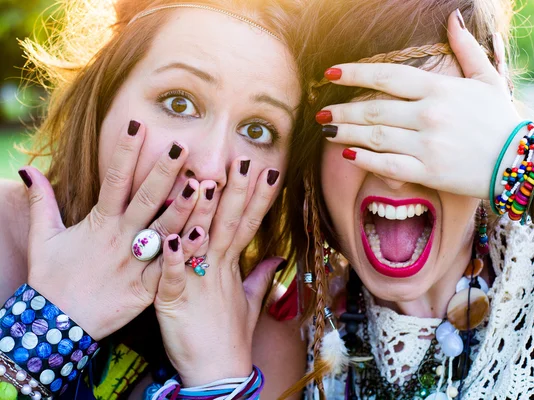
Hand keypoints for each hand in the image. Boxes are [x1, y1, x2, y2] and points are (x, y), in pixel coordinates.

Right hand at [20, 121, 205, 339]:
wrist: (55, 327)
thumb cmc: (52, 280)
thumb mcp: (44, 238)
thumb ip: (41, 202)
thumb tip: (27, 170)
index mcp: (98, 222)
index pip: (113, 179)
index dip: (125, 151)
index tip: (138, 124)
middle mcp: (120, 239)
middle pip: (146, 199)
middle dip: (164, 171)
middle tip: (182, 145)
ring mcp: (134, 263)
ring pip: (164, 231)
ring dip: (184, 208)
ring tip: (203, 186)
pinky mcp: (146, 288)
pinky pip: (169, 268)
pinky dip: (185, 253)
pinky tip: (204, 235)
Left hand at [154, 157, 283, 386]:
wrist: (218, 372)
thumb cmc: (230, 336)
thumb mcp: (249, 302)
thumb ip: (260, 276)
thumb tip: (278, 257)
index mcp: (231, 266)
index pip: (249, 225)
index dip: (259, 198)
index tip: (268, 170)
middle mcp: (217, 269)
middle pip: (230, 225)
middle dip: (238, 193)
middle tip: (244, 162)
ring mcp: (197, 284)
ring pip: (201, 244)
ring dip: (204, 215)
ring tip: (208, 185)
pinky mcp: (173, 302)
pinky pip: (172, 277)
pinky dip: (172, 258)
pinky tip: (171, 238)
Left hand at [317, 10, 521, 198]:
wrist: (521, 163)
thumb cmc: (501, 120)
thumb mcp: (487, 78)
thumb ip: (466, 49)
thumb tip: (453, 17)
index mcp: (439, 89)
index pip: (388, 76)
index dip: (356, 73)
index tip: (332, 73)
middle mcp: (429, 115)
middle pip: (373, 108)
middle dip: (342, 109)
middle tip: (321, 112)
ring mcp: (426, 144)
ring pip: (373, 136)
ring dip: (345, 132)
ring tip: (326, 130)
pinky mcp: (427, 171)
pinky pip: (386, 164)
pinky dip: (363, 159)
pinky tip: (347, 154)